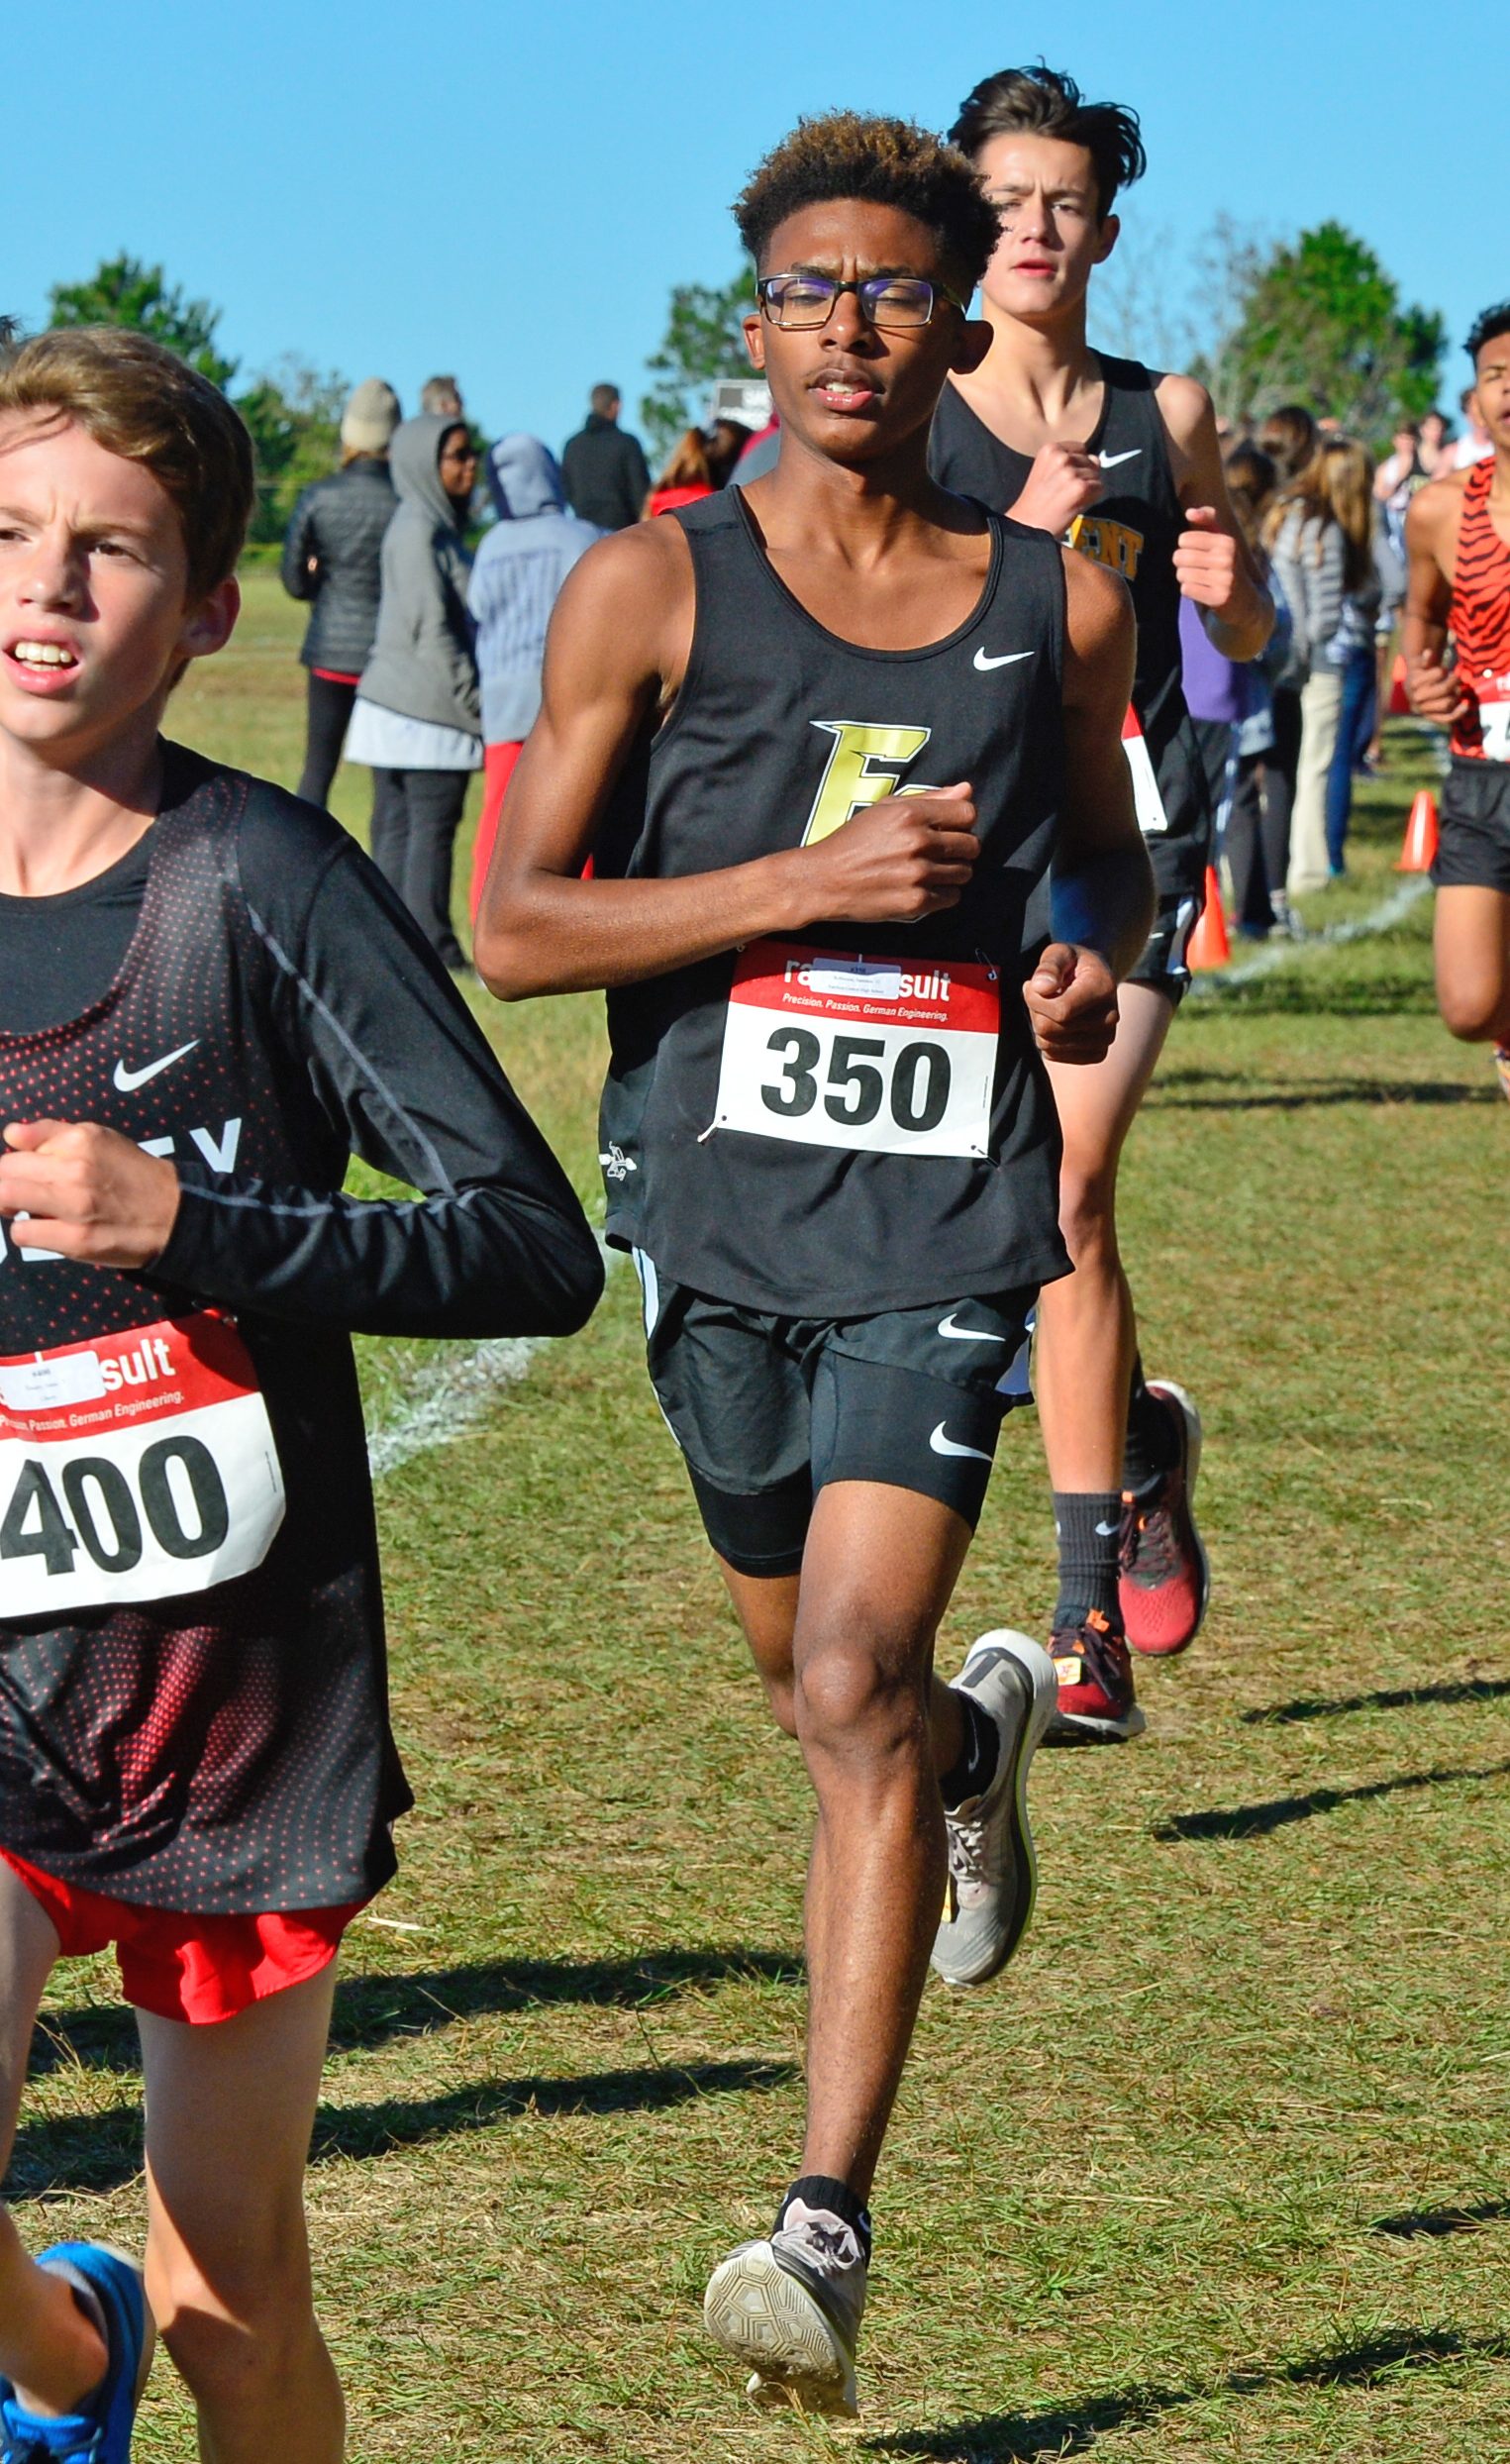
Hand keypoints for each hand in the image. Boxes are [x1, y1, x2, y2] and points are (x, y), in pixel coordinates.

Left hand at [0, 1121, 179, 1268]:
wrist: (174, 1214)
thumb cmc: (133, 1175)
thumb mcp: (99, 1138)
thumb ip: (52, 1133)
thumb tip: (11, 1134)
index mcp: (78, 1141)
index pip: (15, 1150)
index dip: (14, 1166)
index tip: (24, 1177)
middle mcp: (74, 1169)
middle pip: (4, 1174)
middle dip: (5, 1186)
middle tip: (17, 1197)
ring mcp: (74, 1206)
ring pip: (6, 1198)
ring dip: (10, 1208)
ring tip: (31, 1212)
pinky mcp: (75, 1240)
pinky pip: (23, 1234)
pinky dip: (27, 1233)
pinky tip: (47, 1231)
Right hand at [798, 786, 979, 924]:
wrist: (823, 880)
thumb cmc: (853, 841)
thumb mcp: (885, 809)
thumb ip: (929, 798)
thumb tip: (967, 790)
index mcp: (910, 814)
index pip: (967, 813)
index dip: (962, 822)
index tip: (950, 829)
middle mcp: (917, 842)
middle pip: (971, 845)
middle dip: (961, 849)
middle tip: (941, 854)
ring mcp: (918, 874)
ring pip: (964, 873)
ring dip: (953, 873)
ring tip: (930, 872)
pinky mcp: (915, 902)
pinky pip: (951, 897)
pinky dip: (942, 894)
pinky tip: (923, 888)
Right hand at [1008, 443, 1103, 536]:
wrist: (1028, 526)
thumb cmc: (1035, 503)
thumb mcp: (1045, 471)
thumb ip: (1069, 461)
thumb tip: (1096, 460)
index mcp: (1050, 449)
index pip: (1080, 448)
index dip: (1076, 465)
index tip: (1066, 478)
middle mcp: (1061, 457)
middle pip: (1090, 461)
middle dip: (1084, 476)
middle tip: (1066, 492)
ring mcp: (1071, 472)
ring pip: (1096, 475)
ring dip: (1088, 488)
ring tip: (1069, 499)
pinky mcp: (1081, 487)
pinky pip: (1099, 488)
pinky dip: (1092, 497)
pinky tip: (1076, 504)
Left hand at [1023, 943, 1118, 1063]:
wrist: (1096, 979)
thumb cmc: (1073, 964)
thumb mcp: (1059, 952)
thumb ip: (1049, 966)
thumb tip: (1041, 987)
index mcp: (1103, 989)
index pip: (1060, 1010)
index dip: (1035, 1000)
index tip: (1030, 985)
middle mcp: (1110, 1017)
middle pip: (1050, 1030)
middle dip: (1035, 1011)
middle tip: (1040, 995)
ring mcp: (1105, 1039)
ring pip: (1048, 1045)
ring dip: (1039, 1025)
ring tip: (1049, 1006)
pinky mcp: (1097, 1054)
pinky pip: (1053, 1056)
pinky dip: (1046, 1040)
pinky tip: (1056, 1022)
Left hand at [1173, 506, 1243, 614]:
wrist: (1245, 600)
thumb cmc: (1226, 564)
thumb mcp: (1222, 539)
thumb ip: (1207, 520)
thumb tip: (1189, 513)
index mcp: (1227, 541)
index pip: (1184, 539)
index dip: (1185, 547)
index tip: (1196, 552)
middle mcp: (1227, 559)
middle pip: (1180, 556)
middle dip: (1181, 563)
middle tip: (1193, 567)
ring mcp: (1224, 580)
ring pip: (1181, 574)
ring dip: (1185, 577)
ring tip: (1198, 579)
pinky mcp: (1219, 599)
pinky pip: (1186, 589)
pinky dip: (1188, 590)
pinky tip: (1201, 590)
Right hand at [1407, 645, 1470, 727]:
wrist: (1414, 691)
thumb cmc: (1422, 673)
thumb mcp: (1422, 665)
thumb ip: (1426, 660)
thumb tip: (1428, 652)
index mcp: (1413, 683)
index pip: (1438, 674)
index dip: (1444, 671)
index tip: (1444, 670)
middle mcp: (1417, 698)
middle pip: (1444, 689)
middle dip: (1455, 681)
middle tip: (1459, 676)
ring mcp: (1424, 710)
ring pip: (1447, 703)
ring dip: (1456, 694)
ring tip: (1457, 688)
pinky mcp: (1431, 718)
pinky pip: (1446, 718)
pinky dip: (1458, 713)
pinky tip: (1466, 704)